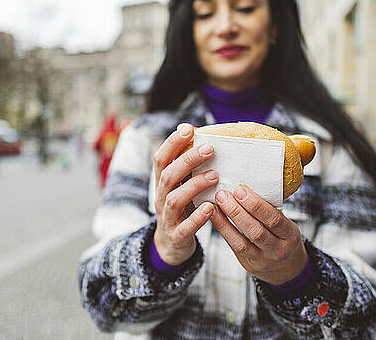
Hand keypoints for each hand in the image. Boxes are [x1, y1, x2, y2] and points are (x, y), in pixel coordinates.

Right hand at [153, 123, 217, 265]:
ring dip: (194, 185)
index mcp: (162, 184)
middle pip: (167, 176)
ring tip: (214, 176)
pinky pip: (185, 227)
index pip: (161, 159)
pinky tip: (211, 208)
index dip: (172, 143)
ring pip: (174, 199)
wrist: (171, 246)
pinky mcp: (176, 237)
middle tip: (209, 149)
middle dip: (187, 160)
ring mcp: (167, 218)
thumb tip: (201, 135)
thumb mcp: (181, 187)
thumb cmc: (182, 210)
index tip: (189, 129)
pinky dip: (197, 218)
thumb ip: (188, 167)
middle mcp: (161, 198)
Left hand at [210, 185, 306, 284]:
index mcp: (290, 235)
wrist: (288, 270)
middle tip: (223, 194)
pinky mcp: (248, 264)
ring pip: (242, 242)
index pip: (274, 219)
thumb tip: (247, 185)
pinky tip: (214, 217)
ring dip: (226, 222)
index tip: (241, 189)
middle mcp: (277, 249)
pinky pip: (234, 247)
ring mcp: (262, 259)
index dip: (257, 205)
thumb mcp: (287, 225)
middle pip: (257, 231)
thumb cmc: (284, 239)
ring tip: (215, 205)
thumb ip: (271, 210)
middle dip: (238, 212)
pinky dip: (223, 231)